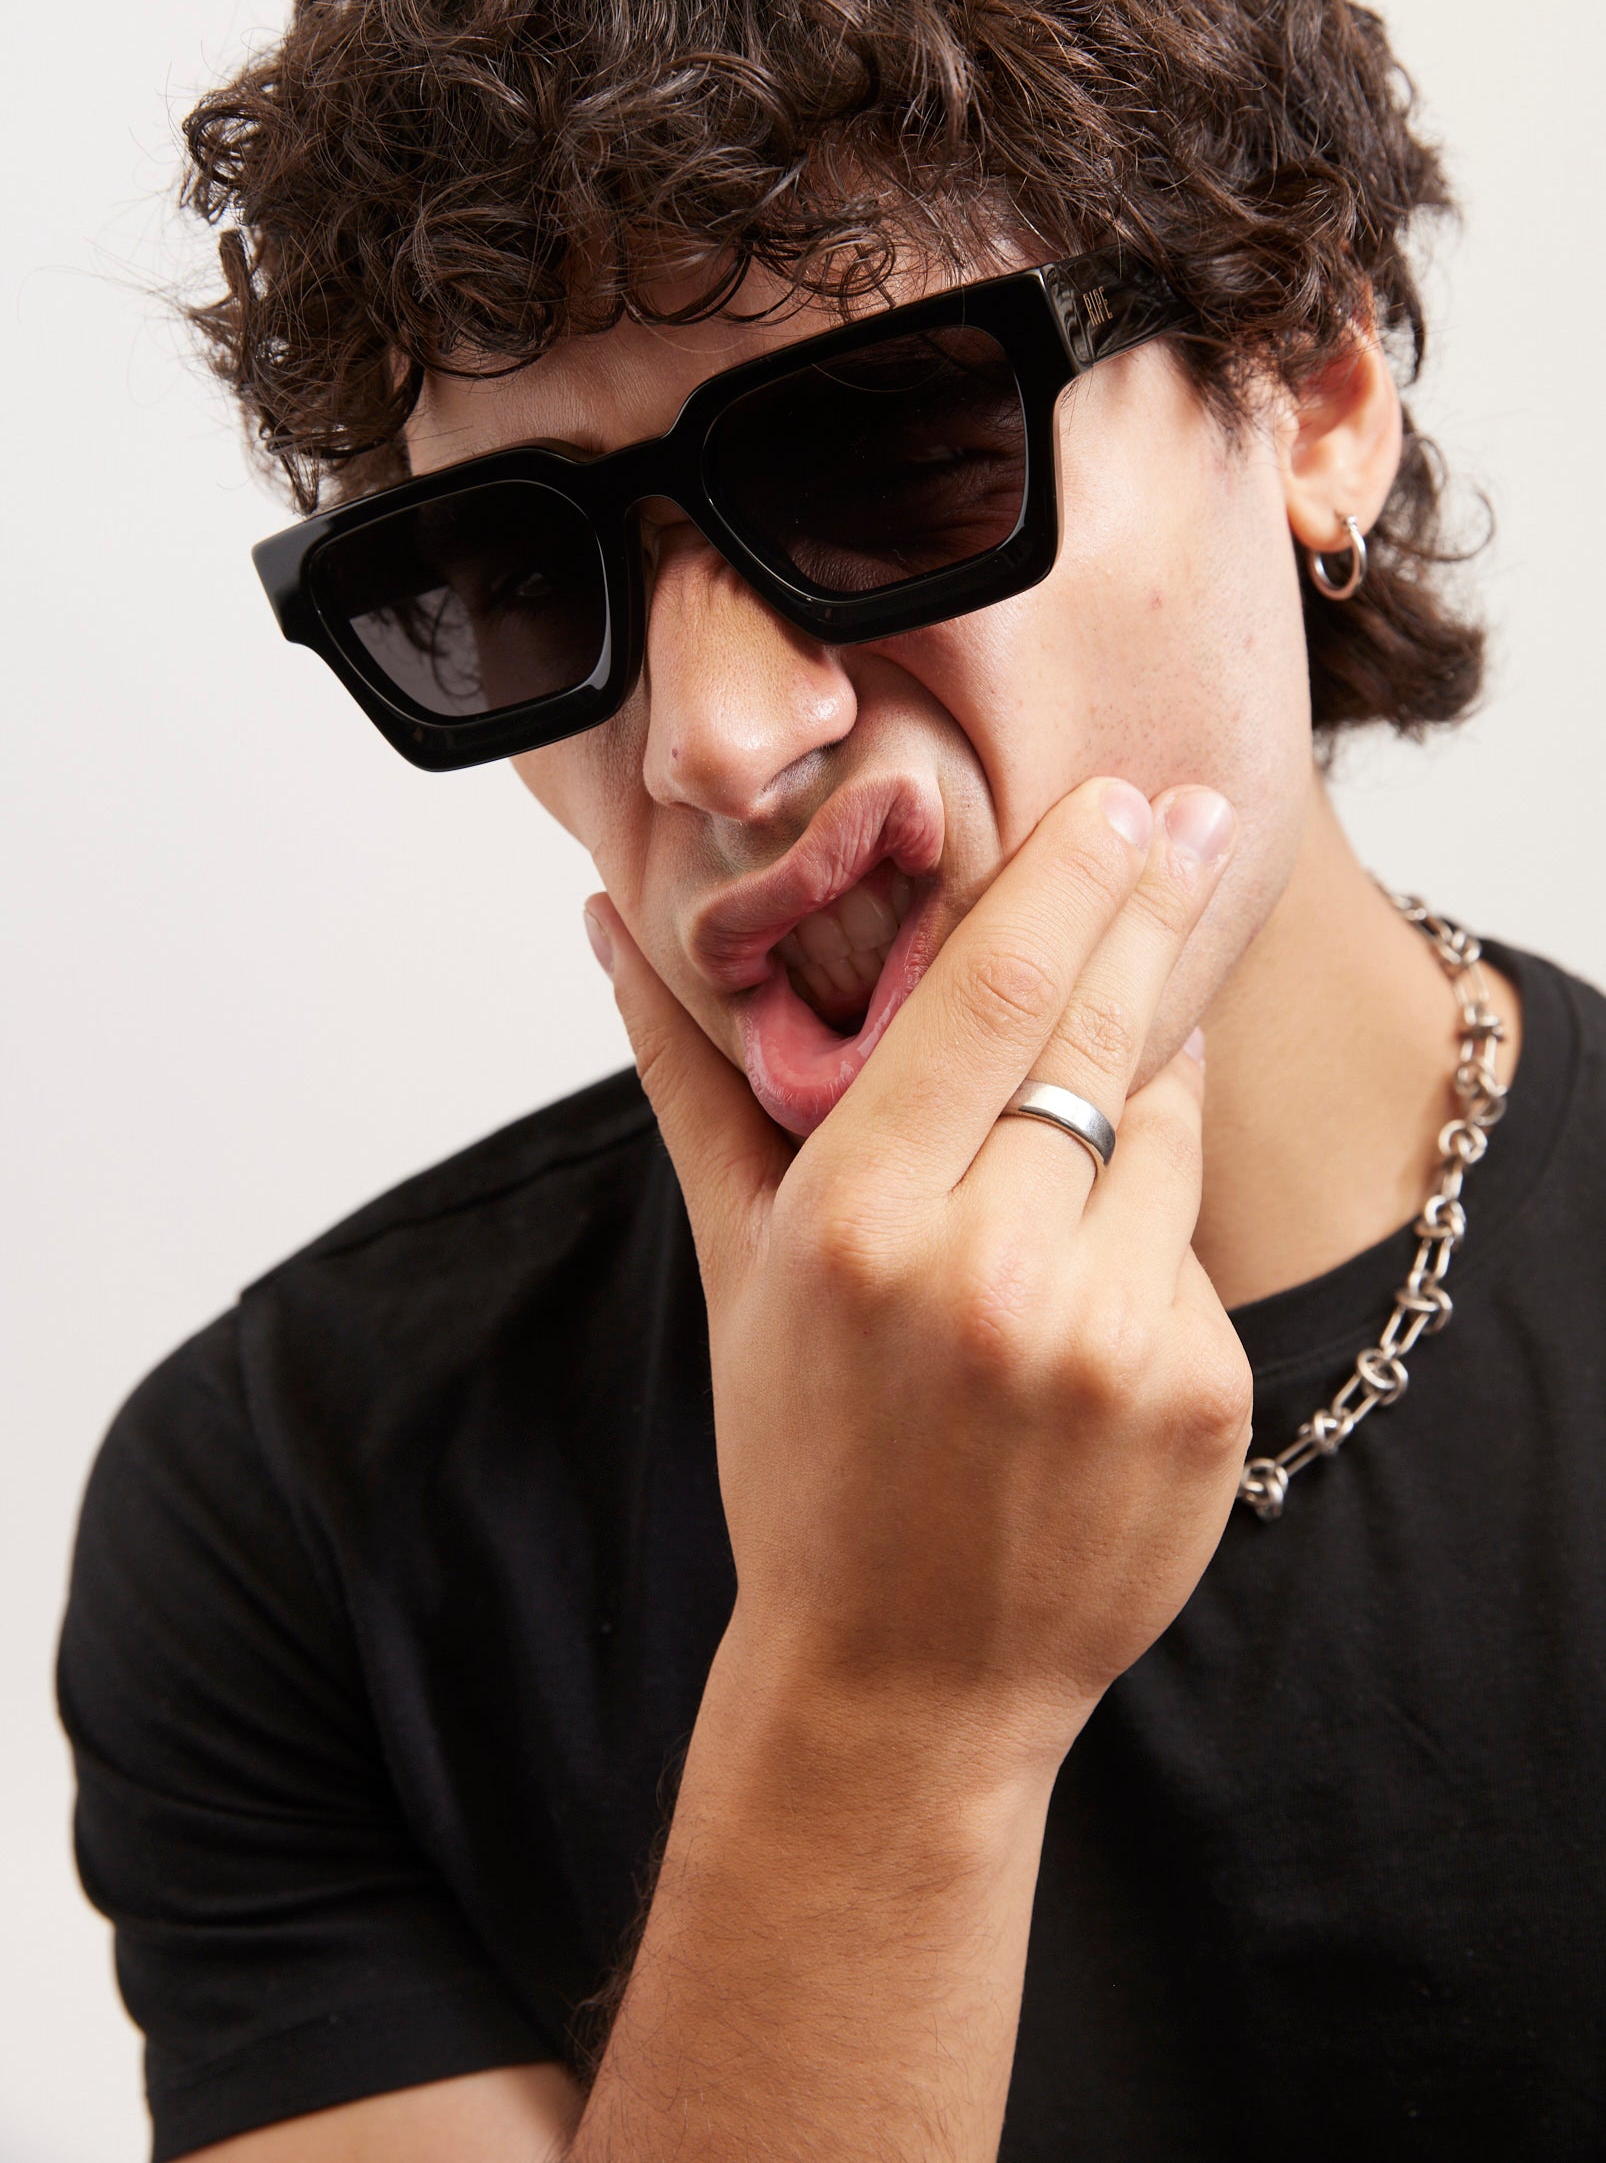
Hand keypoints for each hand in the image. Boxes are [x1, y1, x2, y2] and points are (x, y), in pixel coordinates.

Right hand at [588, 779, 1252, 1781]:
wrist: (904, 1677)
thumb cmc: (803, 1456)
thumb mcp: (735, 1263)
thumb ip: (690, 1078)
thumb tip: (610, 921)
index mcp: (859, 1221)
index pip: (992, 989)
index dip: (1066, 876)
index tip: (1115, 797)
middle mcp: (989, 1270)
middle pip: (1099, 1028)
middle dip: (1151, 906)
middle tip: (1190, 816)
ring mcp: (1108, 1337)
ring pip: (1164, 1128)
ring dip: (1149, 1074)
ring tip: (1122, 1050)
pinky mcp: (1200, 1396)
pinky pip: (1195, 1247)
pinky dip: (1154, 1224)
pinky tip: (1098, 1263)